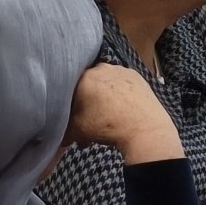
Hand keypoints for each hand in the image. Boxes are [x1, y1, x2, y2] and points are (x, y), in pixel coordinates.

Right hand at [66, 64, 183, 165]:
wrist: (144, 128)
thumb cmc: (107, 126)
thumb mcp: (77, 131)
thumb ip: (64, 130)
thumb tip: (61, 136)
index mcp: (84, 77)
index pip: (70, 88)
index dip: (70, 104)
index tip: (74, 116)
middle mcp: (102, 68)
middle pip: (89, 83)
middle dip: (88, 100)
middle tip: (90, 117)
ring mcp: (122, 70)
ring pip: (106, 82)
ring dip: (104, 96)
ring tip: (108, 115)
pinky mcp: (137, 76)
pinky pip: (122, 83)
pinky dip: (119, 93)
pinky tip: (122, 108)